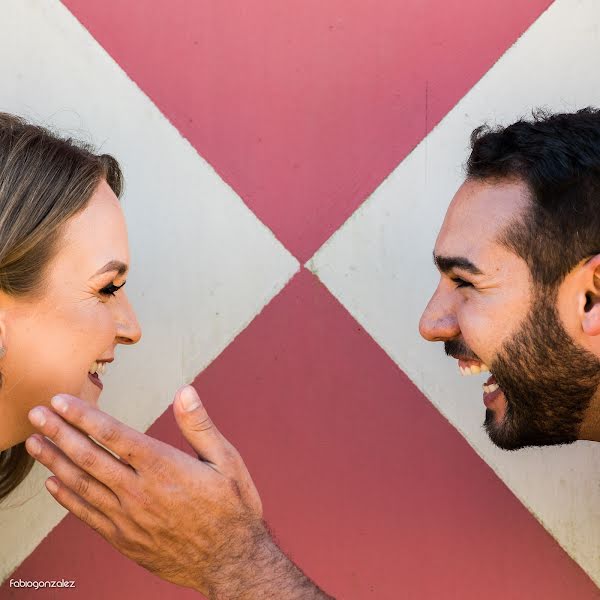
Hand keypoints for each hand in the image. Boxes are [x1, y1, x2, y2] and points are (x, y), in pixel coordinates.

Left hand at [25, 386, 267, 593]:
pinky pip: (87, 515)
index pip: (113, 435)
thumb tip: (185, 391)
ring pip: (82, 485)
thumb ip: (200, 426)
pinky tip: (53, 483)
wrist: (231, 562)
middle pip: (89, 457)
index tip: (60, 401)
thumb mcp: (227, 461)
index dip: (83, 416)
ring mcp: (128, 518)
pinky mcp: (124, 539)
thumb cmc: (232, 507)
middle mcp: (139, 492)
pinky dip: (67, 498)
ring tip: (35, 442)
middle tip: (36, 414)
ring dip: (55, 461)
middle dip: (59, 432)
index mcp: (164, 467)